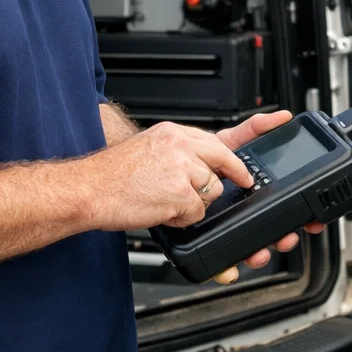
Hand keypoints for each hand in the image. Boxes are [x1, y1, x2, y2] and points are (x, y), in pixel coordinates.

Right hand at [85, 120, 254, 231]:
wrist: (88, 189)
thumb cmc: (111, 176)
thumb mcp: (147, 149)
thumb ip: (175, 153)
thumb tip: (199, 167)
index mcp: (171, 132)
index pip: (215, 137)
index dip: (240, 146)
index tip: (262, 144)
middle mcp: (179, 144)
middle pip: (223, 158)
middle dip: (235, 174)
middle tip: (243, 183)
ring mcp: (182, 167)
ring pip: (211, 189)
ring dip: (195, 202)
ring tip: (166, 201)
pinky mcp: (181, 192)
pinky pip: (197, 211)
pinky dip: (182, 218)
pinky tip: (161, 211)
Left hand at [210, 110, 324, 283]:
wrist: (160, 169)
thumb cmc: (196, 158)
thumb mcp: (228, 142)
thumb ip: (254, 129)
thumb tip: (282, 117)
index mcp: (252, 191)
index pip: (283, 204)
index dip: (302, 215)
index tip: (312, 222)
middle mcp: (243, 210)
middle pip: (272, 230)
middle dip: (283, 238)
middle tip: (286, 239)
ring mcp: (226, 226)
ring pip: (251, 247)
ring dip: (259, 253)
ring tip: (259, 253)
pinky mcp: (205, 239)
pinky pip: (220, 260)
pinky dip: (226, 268)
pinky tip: (228, 269)